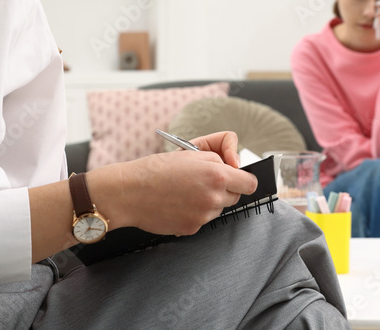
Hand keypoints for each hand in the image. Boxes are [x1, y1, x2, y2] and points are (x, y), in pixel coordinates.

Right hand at [95, 135, 257, 236]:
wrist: (130, 192)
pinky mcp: (192, 228)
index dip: (244, 180)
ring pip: (218, 209)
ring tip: (185, 192)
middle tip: (203, 181)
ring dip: (209, 201)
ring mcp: (203, 215)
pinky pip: (202, 220)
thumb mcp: (190, 152)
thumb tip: (234, 168)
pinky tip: (177, 204)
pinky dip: (194, 213)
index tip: (237, 178)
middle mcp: (213, 197)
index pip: (250, 183)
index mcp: (216, 174)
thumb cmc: (156, 169)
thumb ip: (218, 158)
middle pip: (235, 197)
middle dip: (224, 189)